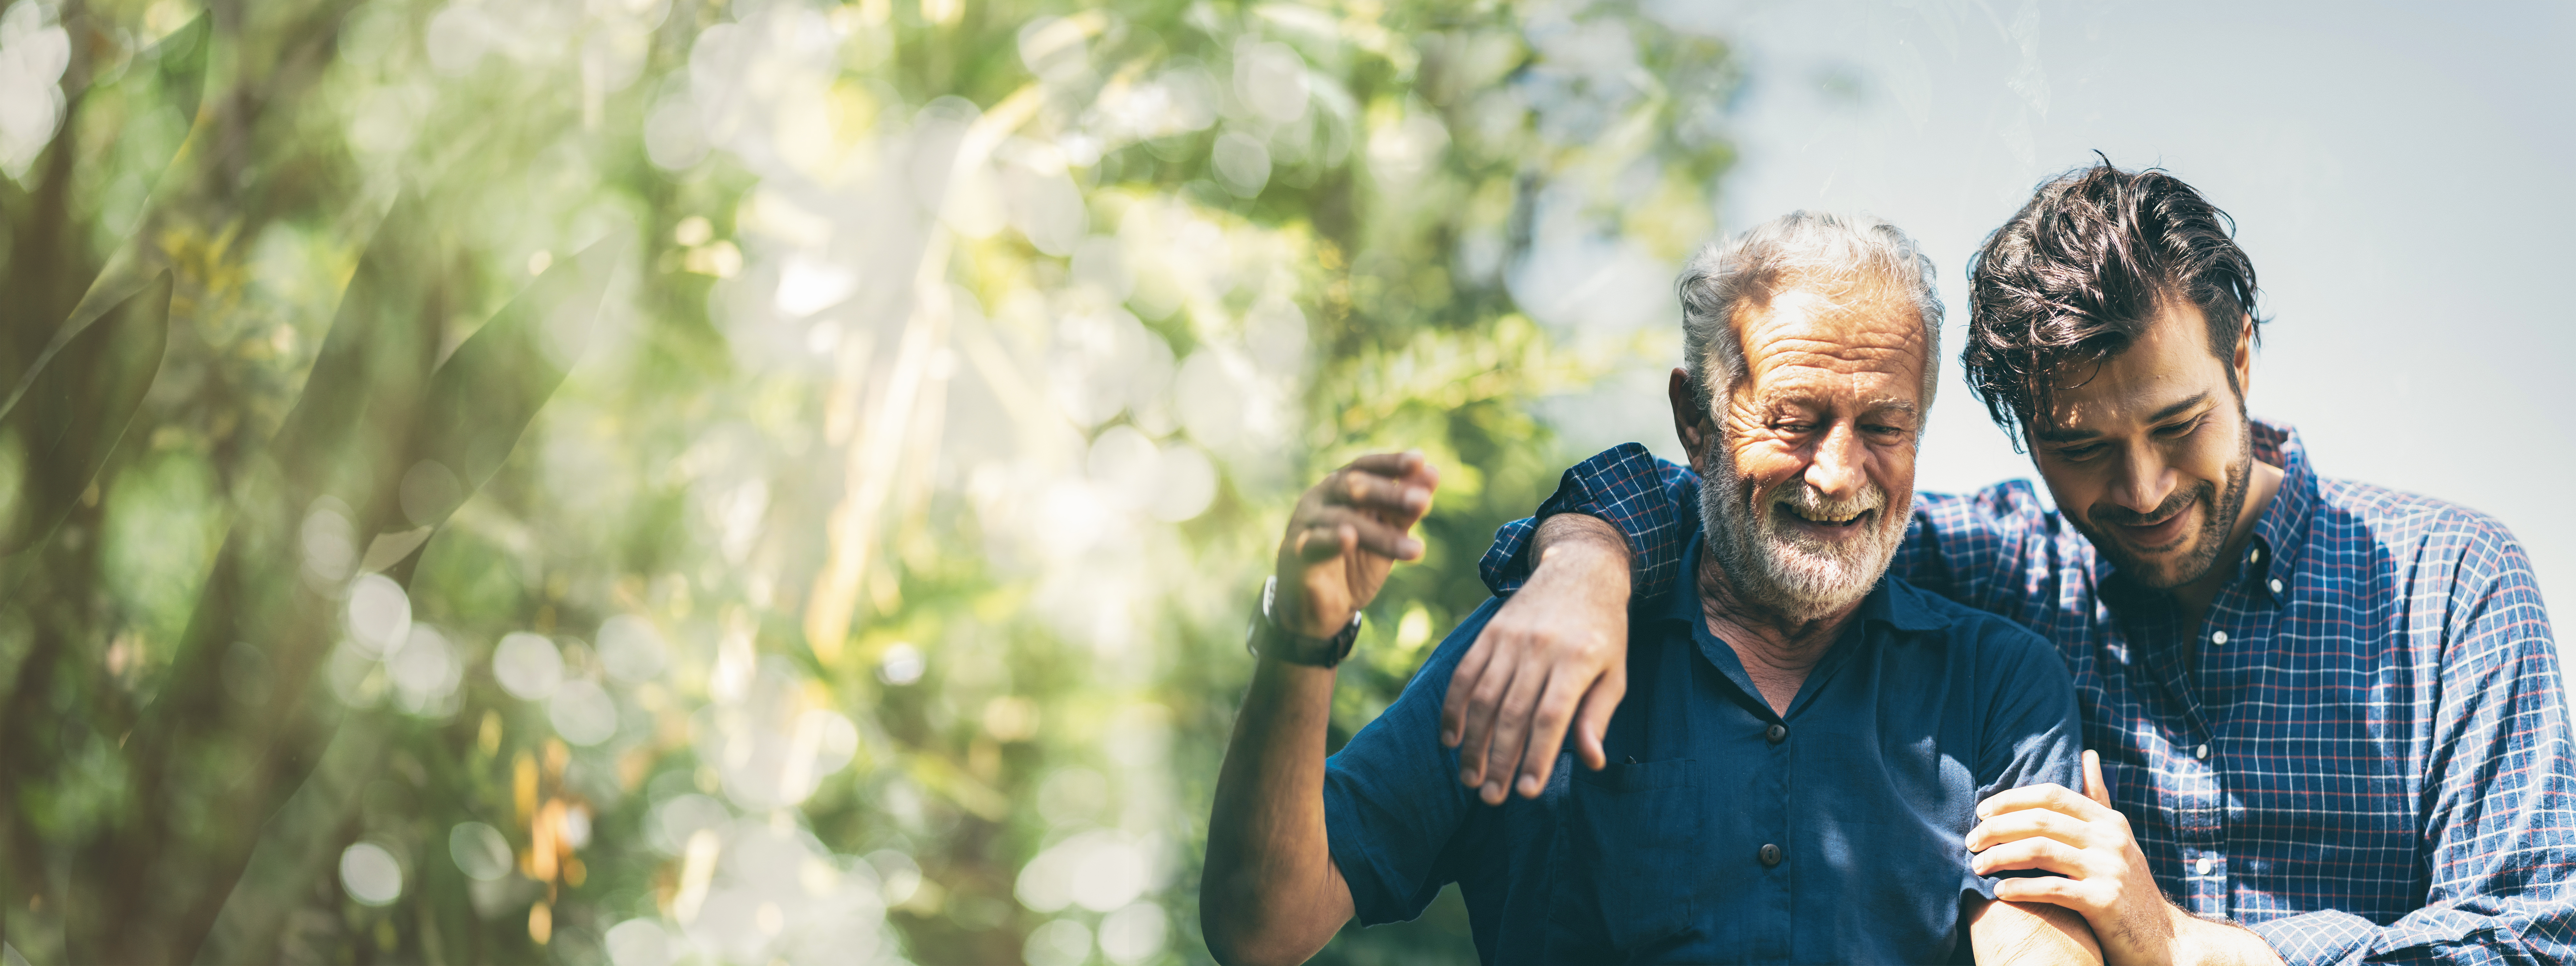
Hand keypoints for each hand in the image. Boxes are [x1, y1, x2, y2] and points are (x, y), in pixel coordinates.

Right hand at [1273, 452, 1438, 638]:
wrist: (1318, 607)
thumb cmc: (1353, 561)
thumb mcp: (1385, 533)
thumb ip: (1404, 509)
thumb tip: (1433, 473)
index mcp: (1340, 486)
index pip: (1365, 466)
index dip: (1391, 463)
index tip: (1420, 461)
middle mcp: (1320, 498)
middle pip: (1354, 487)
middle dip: (1391, 494)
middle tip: (1423, 501)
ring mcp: (1305, 523)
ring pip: (1343, 520)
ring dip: (1381, 535)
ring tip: (1416, 550)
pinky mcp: (1295, 553)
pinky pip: (1314, 542)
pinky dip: (1332, 539)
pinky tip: (1349, 538)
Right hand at [1439, 514, 1631, 804]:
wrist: (1579, 570)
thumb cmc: (1602, 632)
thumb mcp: (1615, 673)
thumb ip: (1599, 717)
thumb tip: (1592, 762)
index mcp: (1578, 659)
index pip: (1551, 716)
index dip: (1537, 756)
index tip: (1528, 793)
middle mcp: (1541, 648)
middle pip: (1513, 712)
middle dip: (1499, 760)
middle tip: (1491, 797)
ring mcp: (1511, 639)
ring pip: (1483, 697)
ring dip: (1473, 742)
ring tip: (1470, 778)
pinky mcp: (1490, 633)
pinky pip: (1464, 674)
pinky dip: (1454, 709)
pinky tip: (1450, 739)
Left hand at [1970, 751, 2178, 964]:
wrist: (2165, 938)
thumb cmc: (2130, 886)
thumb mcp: (2118, 838)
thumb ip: (2098, 799)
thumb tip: (2088, 753)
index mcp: (2110, 821)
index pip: (2052, 795)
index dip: (2012, 799)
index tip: (1981, 811)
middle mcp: (2111, 840)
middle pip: (2040, 820)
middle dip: (1997, 828)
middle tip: (1970, 841)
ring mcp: (2109, 870)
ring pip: (2040, 851)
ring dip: (2000, 857)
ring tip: (1976, 866)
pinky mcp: (2104, 902)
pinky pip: (2052, 888)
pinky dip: (2021, 888)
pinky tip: (1999, 892)